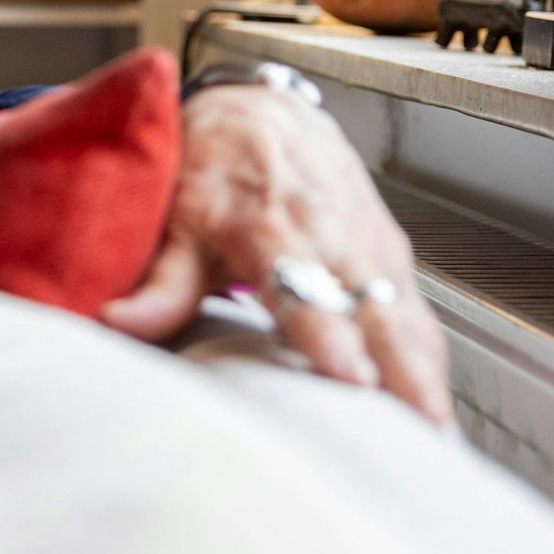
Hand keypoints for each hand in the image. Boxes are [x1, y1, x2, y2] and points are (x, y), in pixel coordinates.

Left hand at [101, 85, 452, 423]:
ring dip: (427, 379)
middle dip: (403, 373)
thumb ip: (158, 280)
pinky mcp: (392, 256)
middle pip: (377, 311)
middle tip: (421, 433)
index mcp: (272, 224)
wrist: (262, 111)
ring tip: (438, 441)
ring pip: (408, 318)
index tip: (350, 377)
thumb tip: (115, 323)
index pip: (305, 286)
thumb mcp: (176, 217)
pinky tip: (436, 412)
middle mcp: (333, 236)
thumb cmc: (213, 168)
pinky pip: (417, 316)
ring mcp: (370, 246)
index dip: (330, 333)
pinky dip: (431, 364)